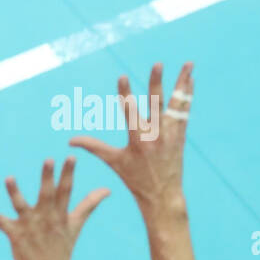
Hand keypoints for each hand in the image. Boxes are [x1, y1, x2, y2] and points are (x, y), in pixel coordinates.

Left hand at [0, 157, 108, 259]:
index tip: (70, 157)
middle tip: (48, 160)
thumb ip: (89, 204)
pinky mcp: (14, 234)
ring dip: (15, 193)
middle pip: (47, 195)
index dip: (68, 174)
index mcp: (60, 214)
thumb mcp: (76, 225)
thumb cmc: (62, 247)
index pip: (66, 191)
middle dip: (48, 178)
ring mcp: (29, 226)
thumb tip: (107, 189)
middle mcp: (45, 218)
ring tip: (9, 179)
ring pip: (21, 206)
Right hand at [68, 62, 193, 220]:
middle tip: (158, 64)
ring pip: (177, 104)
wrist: (163, 196)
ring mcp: (171, 134)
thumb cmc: (135, 179)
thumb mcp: (113, 162)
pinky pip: (185, 111)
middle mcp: (157, 134)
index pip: (130, 112)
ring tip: (189, 64)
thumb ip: (92, 147)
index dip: (125, 93)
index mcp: (138, 140)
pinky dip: (187, 95)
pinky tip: (190, 80)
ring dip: (182, 83)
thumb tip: (69, 140)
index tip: (122, 76)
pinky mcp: (181, 136)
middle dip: (156, 83)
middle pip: (157, 103)